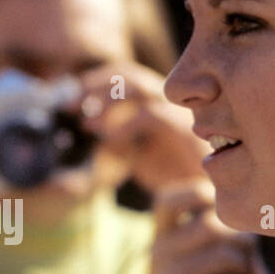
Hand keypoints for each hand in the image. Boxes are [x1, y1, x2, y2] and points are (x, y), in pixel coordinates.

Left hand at [76, 62, 205, 193]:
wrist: (206, 199)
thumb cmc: (173, 176)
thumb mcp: (137, 154)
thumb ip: (117, 138)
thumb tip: (87, 126)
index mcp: (158, 102)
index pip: (125, 75)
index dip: (95, 81)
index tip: (70, 98)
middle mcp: (170, 100)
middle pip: (130, 74)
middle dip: (94, 85)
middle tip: (68, 105)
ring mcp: (180, 111)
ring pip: (141, 88)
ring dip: (108, 101)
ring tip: (87, 124)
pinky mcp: (187, 129)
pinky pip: (152, 115)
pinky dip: (125, 126)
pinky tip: (109, 141)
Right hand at [146, 179, 253, 273]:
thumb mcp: (186, 256)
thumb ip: (206, 231)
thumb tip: (252, 211)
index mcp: (159, 235)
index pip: (168, 200)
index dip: (198, 196)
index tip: (219, 210)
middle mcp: (159, 251)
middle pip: (212, 226)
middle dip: (241, 239)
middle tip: (248, 256)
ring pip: (226, 256)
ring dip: (246, 267)